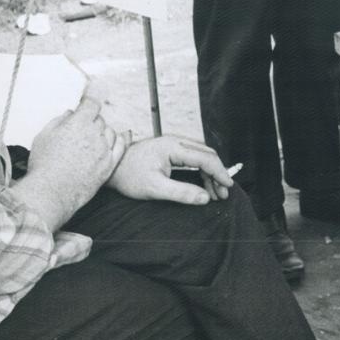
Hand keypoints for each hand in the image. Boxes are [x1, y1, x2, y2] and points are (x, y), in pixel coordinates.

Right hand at [26, 96, 124, 214]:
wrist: (51, 192)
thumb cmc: (44, 165)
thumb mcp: (43, 136)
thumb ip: (59, 121)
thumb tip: (70, 114)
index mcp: (78, 124)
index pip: (92, 104)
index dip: (89, 101)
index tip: (88, 100)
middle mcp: (95, 134)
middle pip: (99, 120)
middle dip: (91, 121)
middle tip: (80, 130)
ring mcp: (104, 150)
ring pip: (110, 132)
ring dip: (102, 132)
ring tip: (90, 140)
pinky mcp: (109, 165)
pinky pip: (121, 147)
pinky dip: (121, 140)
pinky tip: (121, 136)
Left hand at [107, 136, 234, 204]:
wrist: (111, 167)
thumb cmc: (129, 176)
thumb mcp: (155, 188)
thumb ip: (181, 193)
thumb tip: (205, 198)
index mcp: (174, 147)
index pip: (206, 158)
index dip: (220, 173)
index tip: (228, 187)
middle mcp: (176, 141)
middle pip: (207, 154)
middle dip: (218, 174)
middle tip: (223, 194)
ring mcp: (173, 143)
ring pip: (201, 155)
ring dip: (210, 172)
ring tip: (215, 192)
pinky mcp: (170, 149)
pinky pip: (193, 156)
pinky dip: (201, 169)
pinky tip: (203, 182)